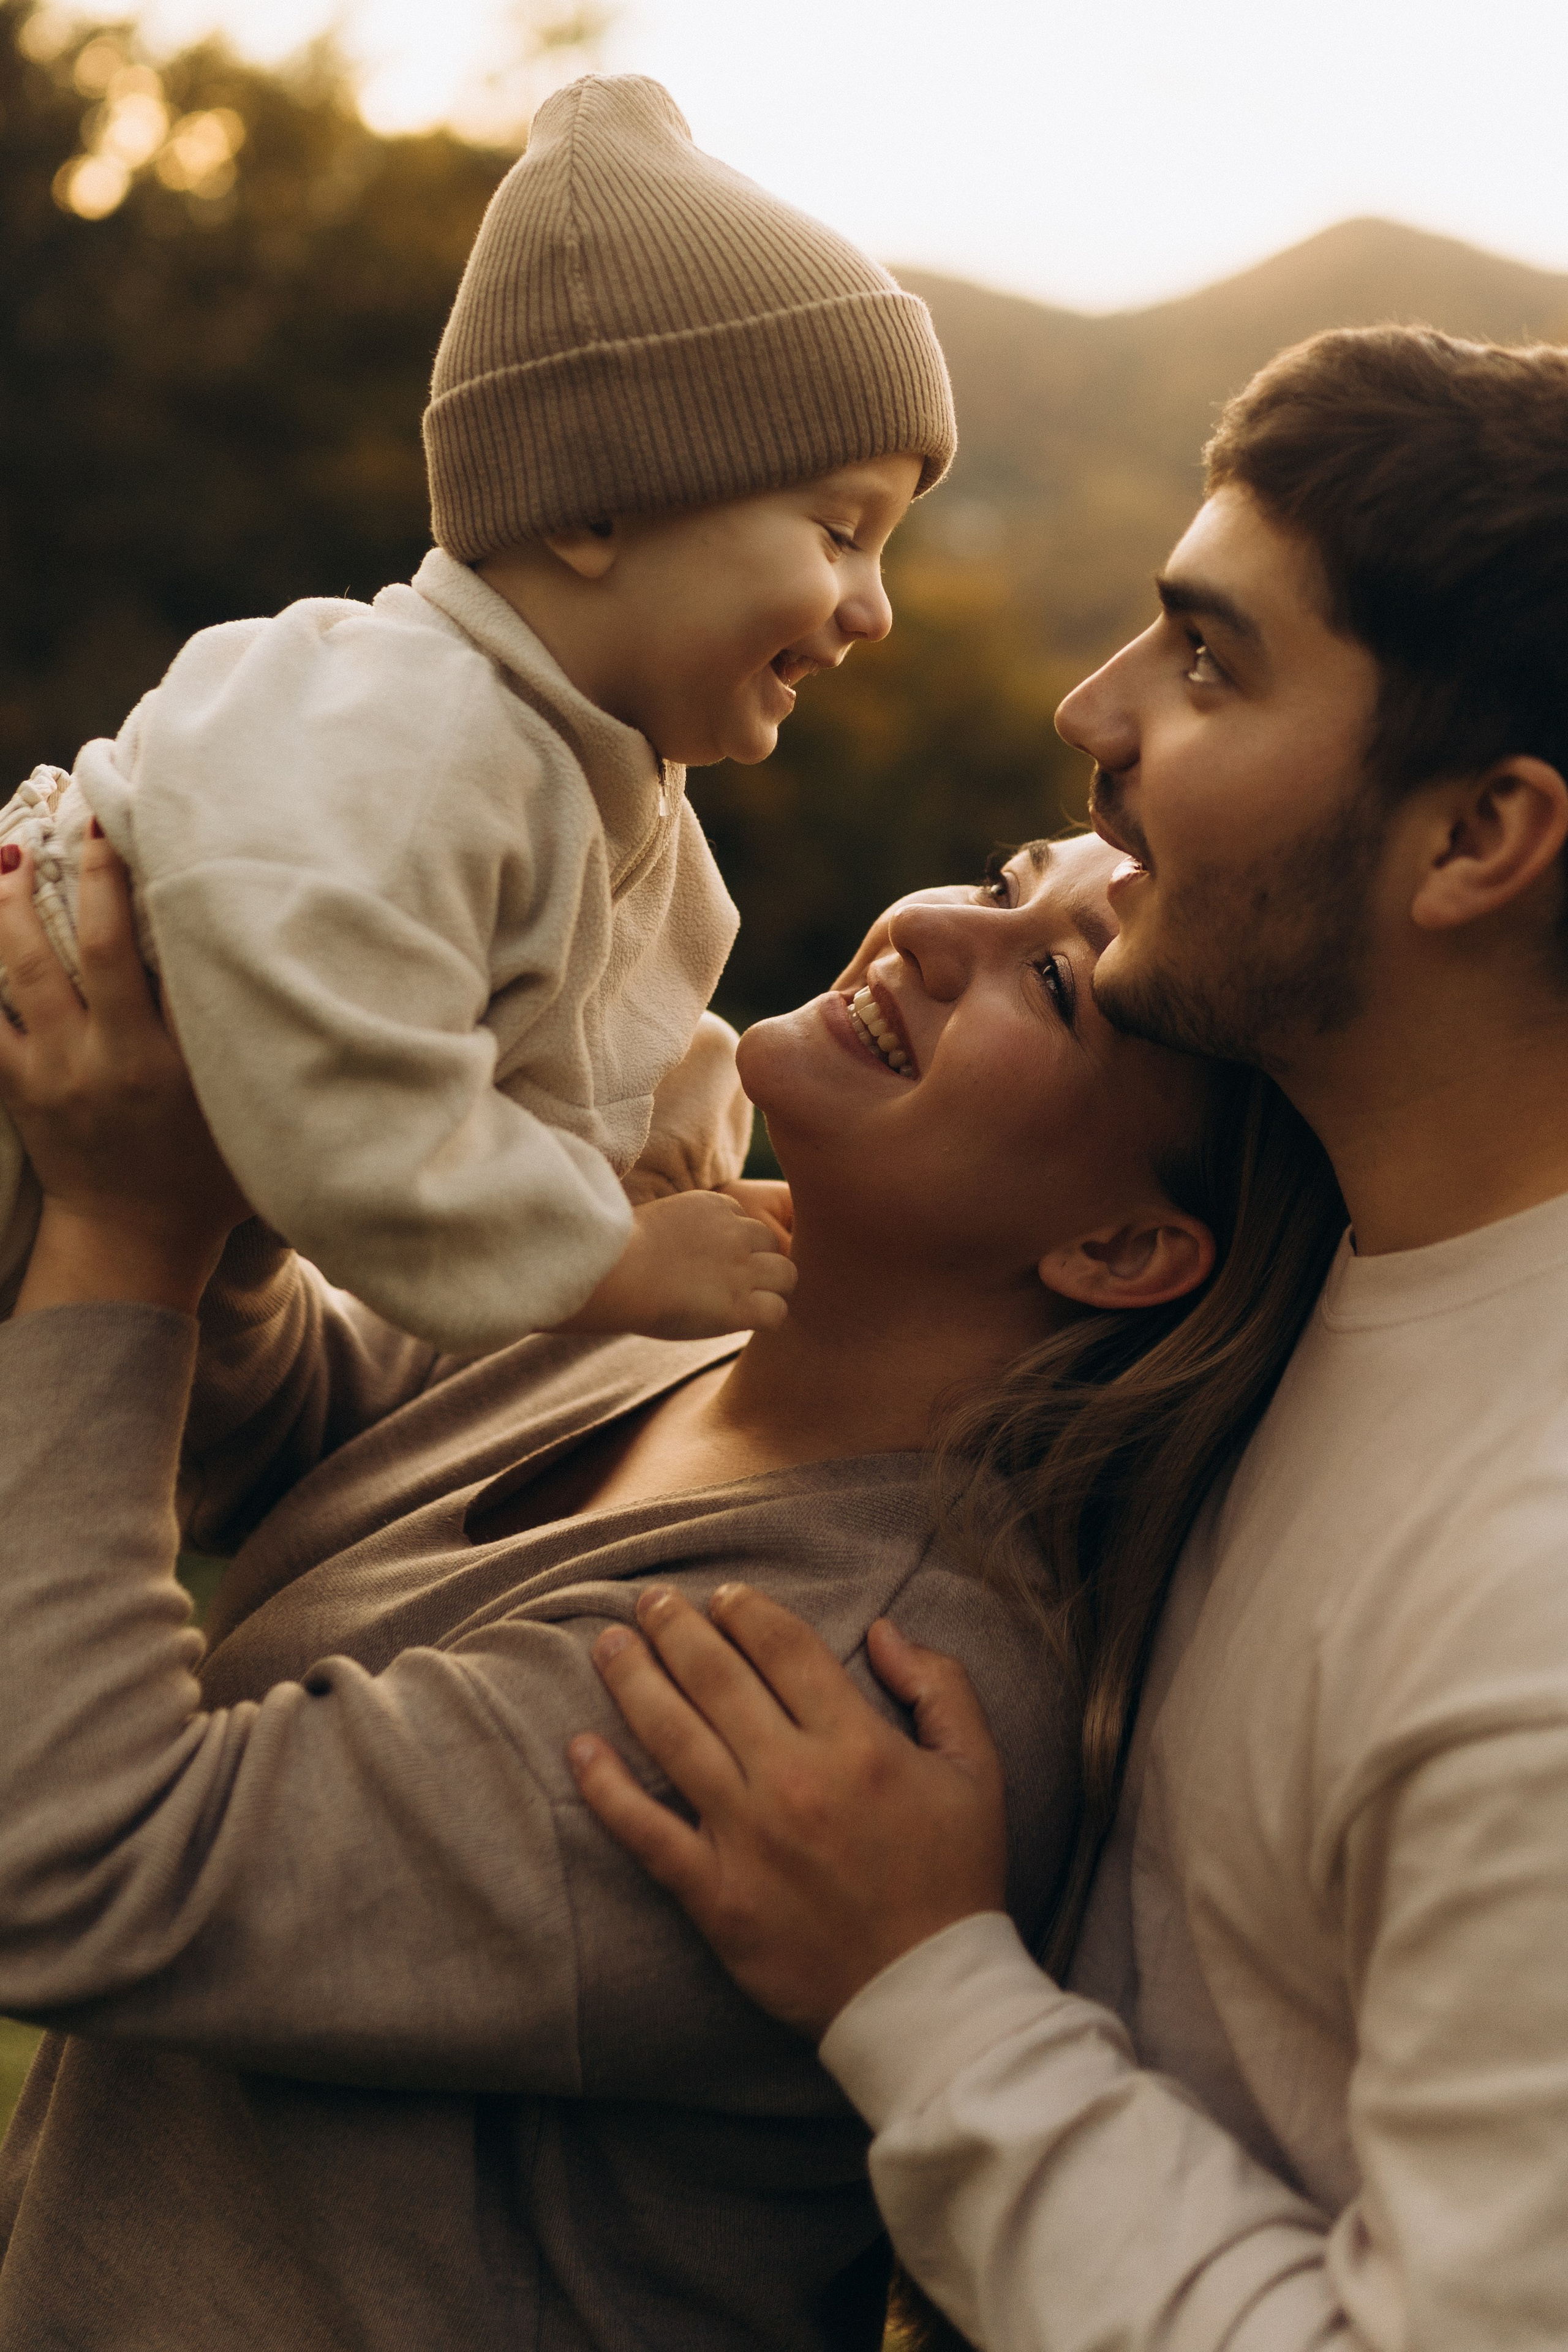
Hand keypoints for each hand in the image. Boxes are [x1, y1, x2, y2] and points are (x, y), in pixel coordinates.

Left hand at [0, 834, 250, 1315]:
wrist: (132, 1246)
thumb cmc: (207, 1182)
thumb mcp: (249, 1121)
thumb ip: (254, 1056)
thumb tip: (286, 985)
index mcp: (176, 1065)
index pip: (173, 961)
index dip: (160, 894)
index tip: (158, 838)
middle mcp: (113, 1060)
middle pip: (92, 948)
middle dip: (87, 875)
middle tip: (84, 817)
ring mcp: (55, 1071)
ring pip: (19, 970)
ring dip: (10, 904)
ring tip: (8, 849)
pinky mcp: (18, 1086)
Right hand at [557, 1189, 796, 1339]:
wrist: (614, 1274)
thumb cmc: (617, 1255)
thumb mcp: (654, 1223)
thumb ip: (679, 1231)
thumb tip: (678, 1251)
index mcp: (714, 1205)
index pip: (747, 1223)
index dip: (737, 1248)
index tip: (714, 1266)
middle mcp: (736, 1231)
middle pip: (773, 1244)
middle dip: (760, 1265)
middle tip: (736, 1288)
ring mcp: (743, 1268)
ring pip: (787, 1275)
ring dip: (771, 1290)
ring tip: (744, 1306)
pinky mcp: (741, 1304)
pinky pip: (778, 1311)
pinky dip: (766, 1319)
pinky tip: (743, 1323)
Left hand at [568, 1582, 1007, 2038]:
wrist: (927, 1999)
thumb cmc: (955, 1879)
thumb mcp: (978, 1769)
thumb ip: (940, 1686)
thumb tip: (884, 1630)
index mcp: (859, 1745)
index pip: (785, 1648)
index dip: (747, 1610)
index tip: (725, 1597)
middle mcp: (796, 1780)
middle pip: (716, 1678)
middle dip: (675, 1628)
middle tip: (649, 1602)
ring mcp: (748, 1839)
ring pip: (672, 1737)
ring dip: (632, 1680)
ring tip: (608, 1645)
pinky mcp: (716, 1897)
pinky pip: (644, 1832)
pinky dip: (605, 1787)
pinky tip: (579, 1747)